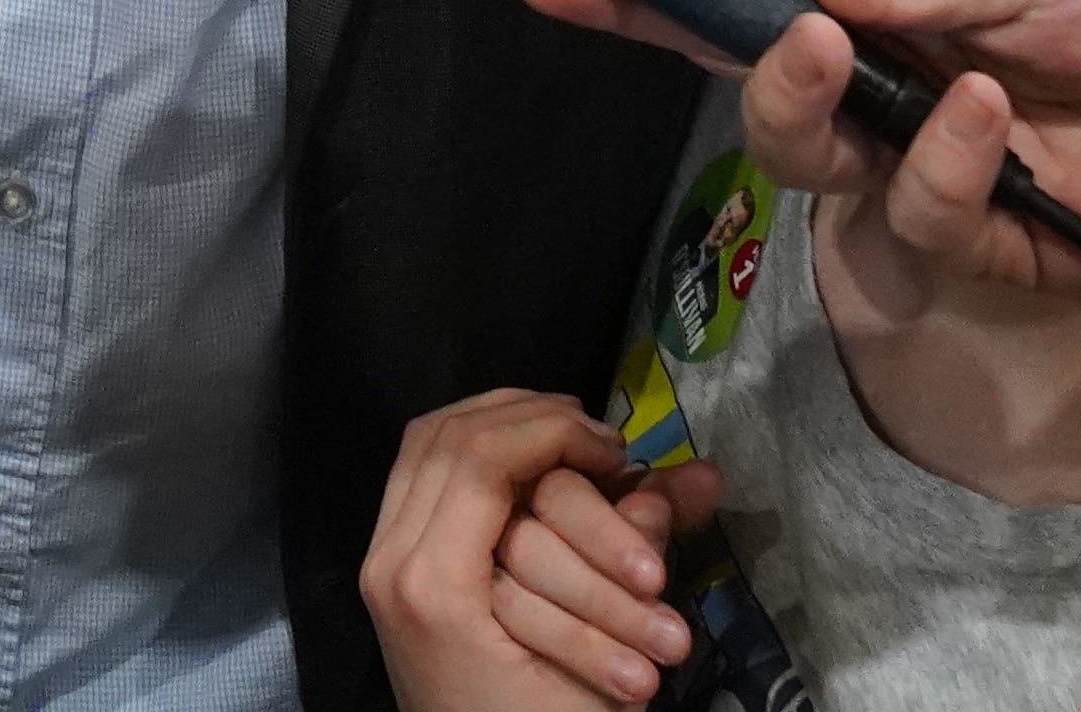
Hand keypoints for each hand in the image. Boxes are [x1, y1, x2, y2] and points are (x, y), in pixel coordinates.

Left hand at [364, 390, 716, 708]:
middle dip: (527, 416)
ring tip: (564, 429)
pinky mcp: (388, 566)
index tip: (615, 448)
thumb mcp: (601, 664)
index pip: (480, 457)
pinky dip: (471, 451)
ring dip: (497, 422)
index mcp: (434, 586)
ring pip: (424, 444)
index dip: (552, 430)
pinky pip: (418, 475)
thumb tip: (701, 474)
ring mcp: (379, 562)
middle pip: (444, 434)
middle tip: (596, 434)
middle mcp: (390, 562)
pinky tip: (525, 458)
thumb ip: (634, 558)